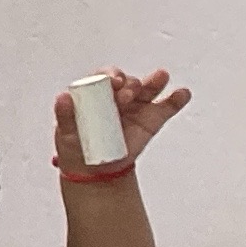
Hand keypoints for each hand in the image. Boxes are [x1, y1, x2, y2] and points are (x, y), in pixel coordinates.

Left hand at [56, 64, 191, 170]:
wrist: (95, 171)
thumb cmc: (78, 147)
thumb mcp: (66, 133)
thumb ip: (65, 115)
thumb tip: (63, 98)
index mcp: (97, 95)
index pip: (105, 77)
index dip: (111, 75)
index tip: (114, 82)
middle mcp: (118, 96)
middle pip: (128, 81)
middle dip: (130, 84)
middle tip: (126, 96)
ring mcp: (137, 106)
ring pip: (149, 88)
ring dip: (155, 81)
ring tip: (160, 77)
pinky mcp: (152, 119)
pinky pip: (167, 106)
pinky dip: (177, 99)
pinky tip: (182, 94)